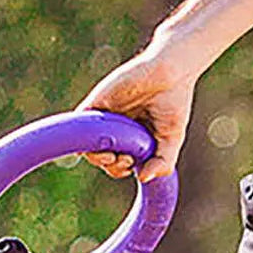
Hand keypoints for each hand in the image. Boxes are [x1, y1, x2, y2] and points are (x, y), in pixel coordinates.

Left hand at [76, 48, 195, 181]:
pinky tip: (99, 145)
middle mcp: (116, 129)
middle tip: (125, 161)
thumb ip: (163, 162)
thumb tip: (143, 179)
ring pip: (88, 145)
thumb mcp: (172, 139)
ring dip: (97, 158)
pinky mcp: (96, 104)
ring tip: (112, 156)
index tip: (131, 166)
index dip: (120, 169)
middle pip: (101, 157)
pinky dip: (83, 138)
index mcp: (132, 138)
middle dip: (111, 166)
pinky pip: (79, 125)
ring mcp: (104, 117)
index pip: (116, 162)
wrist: (171, 73)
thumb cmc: (174, 103)